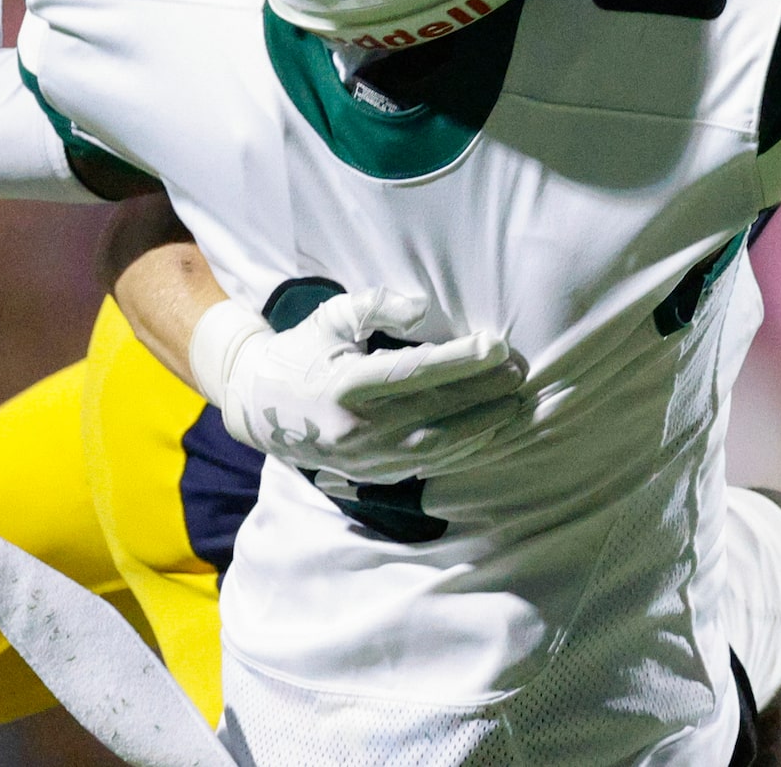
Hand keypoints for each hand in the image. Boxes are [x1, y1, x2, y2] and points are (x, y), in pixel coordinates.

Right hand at [191, 289, 527, 482]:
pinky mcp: (372, 474)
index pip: (415, 373)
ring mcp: (364, 457)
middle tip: (521, 370)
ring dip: (484, 426)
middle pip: (435, 412)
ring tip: (517, 401)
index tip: (497, 344)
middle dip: (484, 393)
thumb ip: (373, 305)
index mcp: (343, 384)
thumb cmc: (303, 351)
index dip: (461, 360)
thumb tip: (422, 306)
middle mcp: (355, 428)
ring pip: (438, 446)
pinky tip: (492, 430)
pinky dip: (465, 449)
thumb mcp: (329, 317)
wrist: (260, 407)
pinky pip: (429, 465)